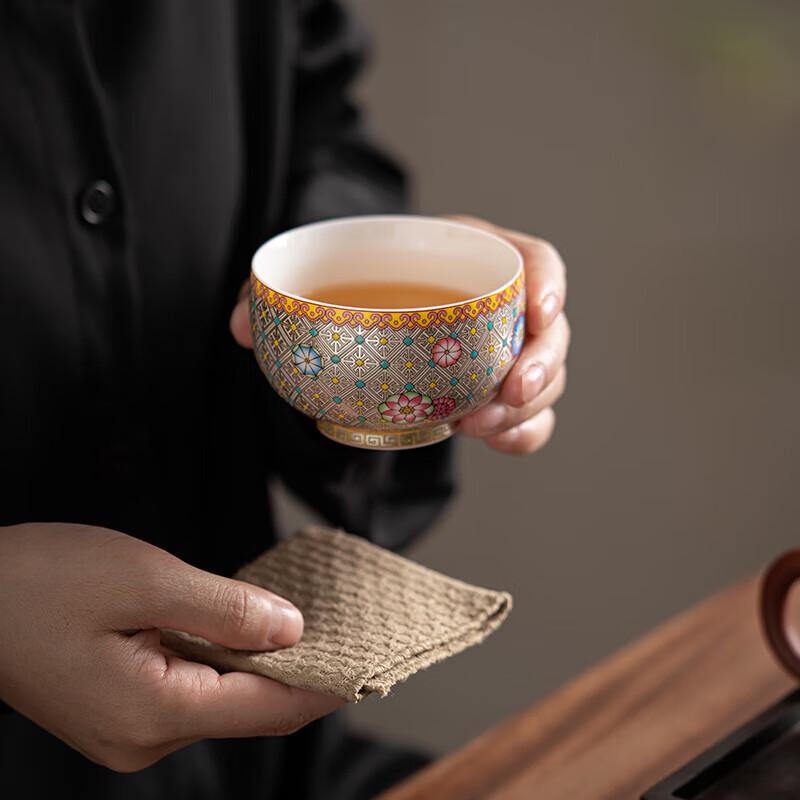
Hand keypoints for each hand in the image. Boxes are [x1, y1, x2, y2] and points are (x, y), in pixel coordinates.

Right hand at [0, 524, 342, 771]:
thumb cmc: (41, 580)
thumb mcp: (144, 580)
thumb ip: (224, 609)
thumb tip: (291, 631)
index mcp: (155, 713)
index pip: (268, 709)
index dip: (324, 684)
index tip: (369, 659)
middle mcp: (145, 738)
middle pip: (249, 709)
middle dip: (298, 670)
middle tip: (344, 627)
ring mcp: (130, 731)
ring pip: (222, 699)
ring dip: (261, 663)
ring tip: (303, 620)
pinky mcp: (121, 712)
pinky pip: (193, 691)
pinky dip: (225, 661)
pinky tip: (243, 629)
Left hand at [229, 215, 568, 454]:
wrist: (362, 309)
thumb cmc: (353, 281)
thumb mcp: (321, 270)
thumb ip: (279, 292)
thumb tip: (243, 329)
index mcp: (471, 257)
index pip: (535, 260)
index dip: (548, 284)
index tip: (537, 311)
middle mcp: (498, 305)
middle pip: (550, 332)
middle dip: (541, 365)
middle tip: (505, 394)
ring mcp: (500, 353)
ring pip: (544, 380)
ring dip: (526, 409)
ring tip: (480, 427)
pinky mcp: (491, 392)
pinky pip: (525, 417)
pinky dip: (519, 433)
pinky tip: (493, 441)